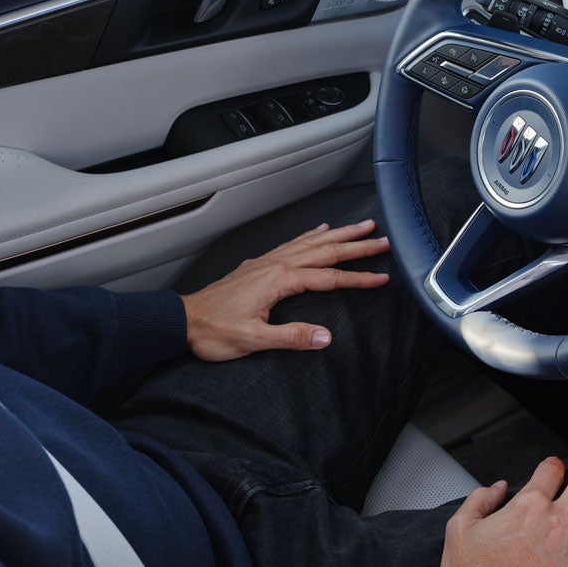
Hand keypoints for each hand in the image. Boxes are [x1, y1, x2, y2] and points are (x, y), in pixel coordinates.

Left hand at [181, 220, 390, 360]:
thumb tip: (325, 337)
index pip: (329, 278)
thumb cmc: (215, 331)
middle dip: (357, 246)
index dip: (358, 278)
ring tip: (363, 227)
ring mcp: (268, 261)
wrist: (183, 320)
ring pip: (312, 242)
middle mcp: (276, 264)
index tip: (382, 277)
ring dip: (339, 234)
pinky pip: (293, 243)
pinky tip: (321, 229)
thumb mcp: (253, 340)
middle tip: (384, 240)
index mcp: (280, 280)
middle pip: (325, 251)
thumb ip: (291, 337)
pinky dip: (311, 234)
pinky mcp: (260, 264)